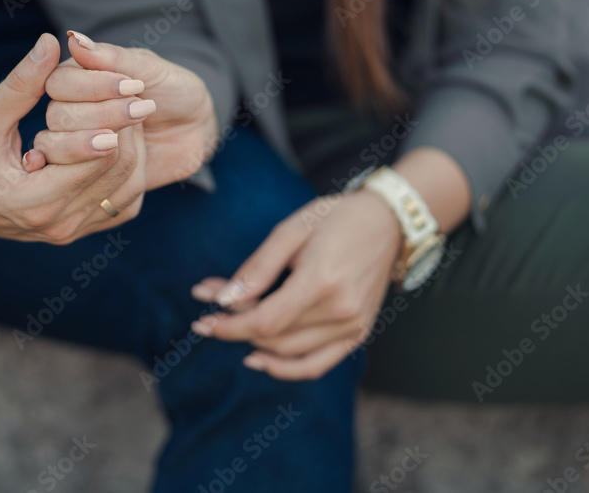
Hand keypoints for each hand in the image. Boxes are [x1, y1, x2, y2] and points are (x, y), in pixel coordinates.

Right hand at [0, 34, 144, 242]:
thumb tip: (50, 41)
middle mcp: (55, 223)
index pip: (97, 156)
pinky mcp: (73, 231)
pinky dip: (126, 173)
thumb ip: (22, 83)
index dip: (115, 117)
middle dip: (130, 132)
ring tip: (135, 114)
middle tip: (142, 96)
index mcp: (31, 199)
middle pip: (118, 172)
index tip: (132, 87)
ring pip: (124, 190)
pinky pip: (117, 205)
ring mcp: (66, 232)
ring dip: (134, 152)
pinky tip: (125, 143)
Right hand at [34, 31, 218, 190]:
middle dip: (101, 115)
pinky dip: (114, 168)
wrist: (194, 129)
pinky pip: (86, 180)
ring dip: (105, 142)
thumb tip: (74, 39)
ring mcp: (76, 147)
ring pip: (64, 152)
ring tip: (141, 128)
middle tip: (141, 111)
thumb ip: (112, 58)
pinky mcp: (90, 176)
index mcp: (75, 81)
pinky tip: (141, 154)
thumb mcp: (150, 68)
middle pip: (57, 118)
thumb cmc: (172, 90)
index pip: (58, 84)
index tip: (130, 86)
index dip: (89, 87)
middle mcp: (68, 114)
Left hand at [188, 191, 402, 380]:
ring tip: (229, 323)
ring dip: (253, 344)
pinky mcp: (358, 334)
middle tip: (208, 311)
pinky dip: (286, 369)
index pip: (266, 321)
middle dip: (235, 328)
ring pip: (289, 352)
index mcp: (322, 280)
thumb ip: (256, 269)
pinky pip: (316, 365)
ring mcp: (353, 326)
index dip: (230, 326)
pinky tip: (258, 359)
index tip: (203, 321)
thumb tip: (224, 300)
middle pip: (274, 337)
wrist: (386, 224)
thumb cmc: (333, 219)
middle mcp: (341, 310)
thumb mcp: (289, 230)